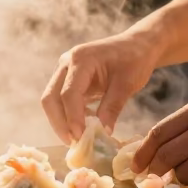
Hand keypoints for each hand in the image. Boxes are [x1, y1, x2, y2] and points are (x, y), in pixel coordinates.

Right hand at [42, 30, 160, 142]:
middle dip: (59, 122)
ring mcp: (65, 70)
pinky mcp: (68, 78)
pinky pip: (61, 100)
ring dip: (61, 121)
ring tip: (77, 139)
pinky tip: (82, 126)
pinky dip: (68, 115)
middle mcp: (67, 63)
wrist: (137, 45)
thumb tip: (102, 133)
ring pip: (52, 100)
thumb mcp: (127, 84)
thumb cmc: (135, 59)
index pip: (68, 93)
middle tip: (72, 143)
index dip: (72, 117)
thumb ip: (112, 107)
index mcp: (81, 59)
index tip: (79, 138)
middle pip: (51, 97)